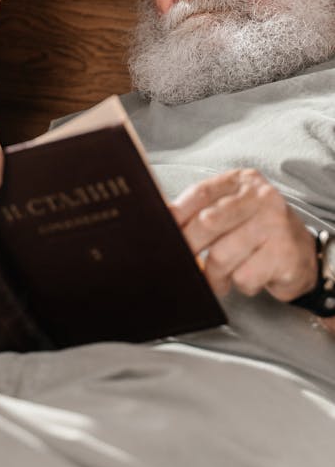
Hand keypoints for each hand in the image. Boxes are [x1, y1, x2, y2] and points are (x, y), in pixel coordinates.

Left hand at [171, 168, 317, 302]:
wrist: (303, 254)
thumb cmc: (258, 232)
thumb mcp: (231, 211)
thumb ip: (200, 210)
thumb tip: (163, 218)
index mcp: (241, 182)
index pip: (200, 193)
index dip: (176, 214)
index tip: (162, 232)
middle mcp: (260, 197)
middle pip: (208, 222)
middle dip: (189, 247)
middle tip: (183, 263)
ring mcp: (275, 223)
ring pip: (223, 255)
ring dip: (215, 275)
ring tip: (219, 278)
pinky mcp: (285, 253)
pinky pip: (244, 276)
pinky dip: (241, 284)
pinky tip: (250, 277)